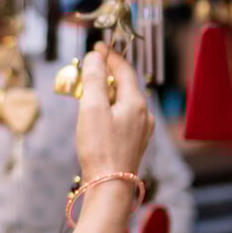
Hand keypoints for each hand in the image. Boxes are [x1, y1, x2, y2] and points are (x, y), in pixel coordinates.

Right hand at [75, 44, 152, 178]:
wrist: (110, 186)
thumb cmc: (100, 148)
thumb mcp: (92, 108)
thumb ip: (94, 80)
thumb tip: (96, 58)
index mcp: (135, 102)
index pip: (124, 69)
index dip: (110, 55)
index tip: (96, 46)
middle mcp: (143, 114)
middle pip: (126, 84)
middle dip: (107, 74)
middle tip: (88, 69)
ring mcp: (141, 129)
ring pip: (125, 100)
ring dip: (107, 92)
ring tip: (89, 92)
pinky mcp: (134, 142)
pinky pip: (124, 115)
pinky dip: (111, 107)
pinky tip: (98, 115)